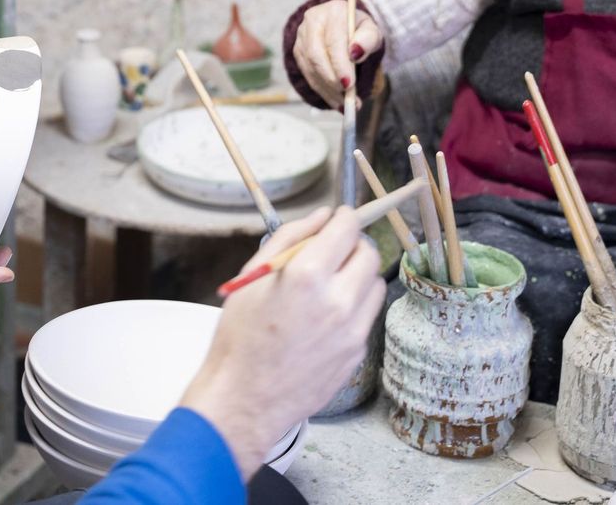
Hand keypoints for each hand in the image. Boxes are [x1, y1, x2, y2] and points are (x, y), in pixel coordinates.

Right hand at [179, 206, 385, 477]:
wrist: (245, 398)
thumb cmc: (240, 336)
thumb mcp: (253, 276)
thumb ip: (290, 237)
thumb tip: (322, 217)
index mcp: (308, 276)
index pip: (347, 229)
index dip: (344, 218)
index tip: (339, 218)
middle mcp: (338, 301)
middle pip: (369, 254)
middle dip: (353, 245)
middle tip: (333, 251)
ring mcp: (353, 330)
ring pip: (375, 283)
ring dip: (358, 275)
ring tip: (330, 285)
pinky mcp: (358, 352)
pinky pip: (368, 315)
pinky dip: (355, 305)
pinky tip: (328, 315)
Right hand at [293, 0, 382, 110]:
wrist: (346, 27)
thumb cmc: (360, 31)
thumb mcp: (372, 32)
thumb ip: (368, 40)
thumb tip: (356, 53)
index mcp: (334, 11)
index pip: (333, 40)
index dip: (340, 64)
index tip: (350, 84)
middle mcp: (313, 20)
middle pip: (316, 54)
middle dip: (331, 79)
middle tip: (347, 96)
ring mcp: (302, 36)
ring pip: (310, 67)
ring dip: (327, 90)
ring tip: (346, 104)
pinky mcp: (298, 50)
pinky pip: (307, 74)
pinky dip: (322, 91)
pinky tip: (336, 101)